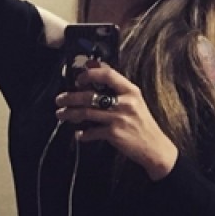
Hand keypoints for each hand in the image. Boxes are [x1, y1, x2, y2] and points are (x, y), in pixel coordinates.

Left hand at [54, 62, 178, 179]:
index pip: (108, 75)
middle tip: (60, 99)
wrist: (155, 147)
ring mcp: (119, 118)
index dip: (90, 74)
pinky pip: (91, 132)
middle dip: (71, 97)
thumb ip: (116, 88)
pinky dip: (83, 134)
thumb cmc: (142, 123)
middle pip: (90, 96)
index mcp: (131, 91)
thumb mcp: (134, 102)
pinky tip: (79, 135)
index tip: (78, 80)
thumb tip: (94, 68)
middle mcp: (125, 103)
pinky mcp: (114, 134)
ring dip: (70, 114)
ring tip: (61, 114)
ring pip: (86, 113)